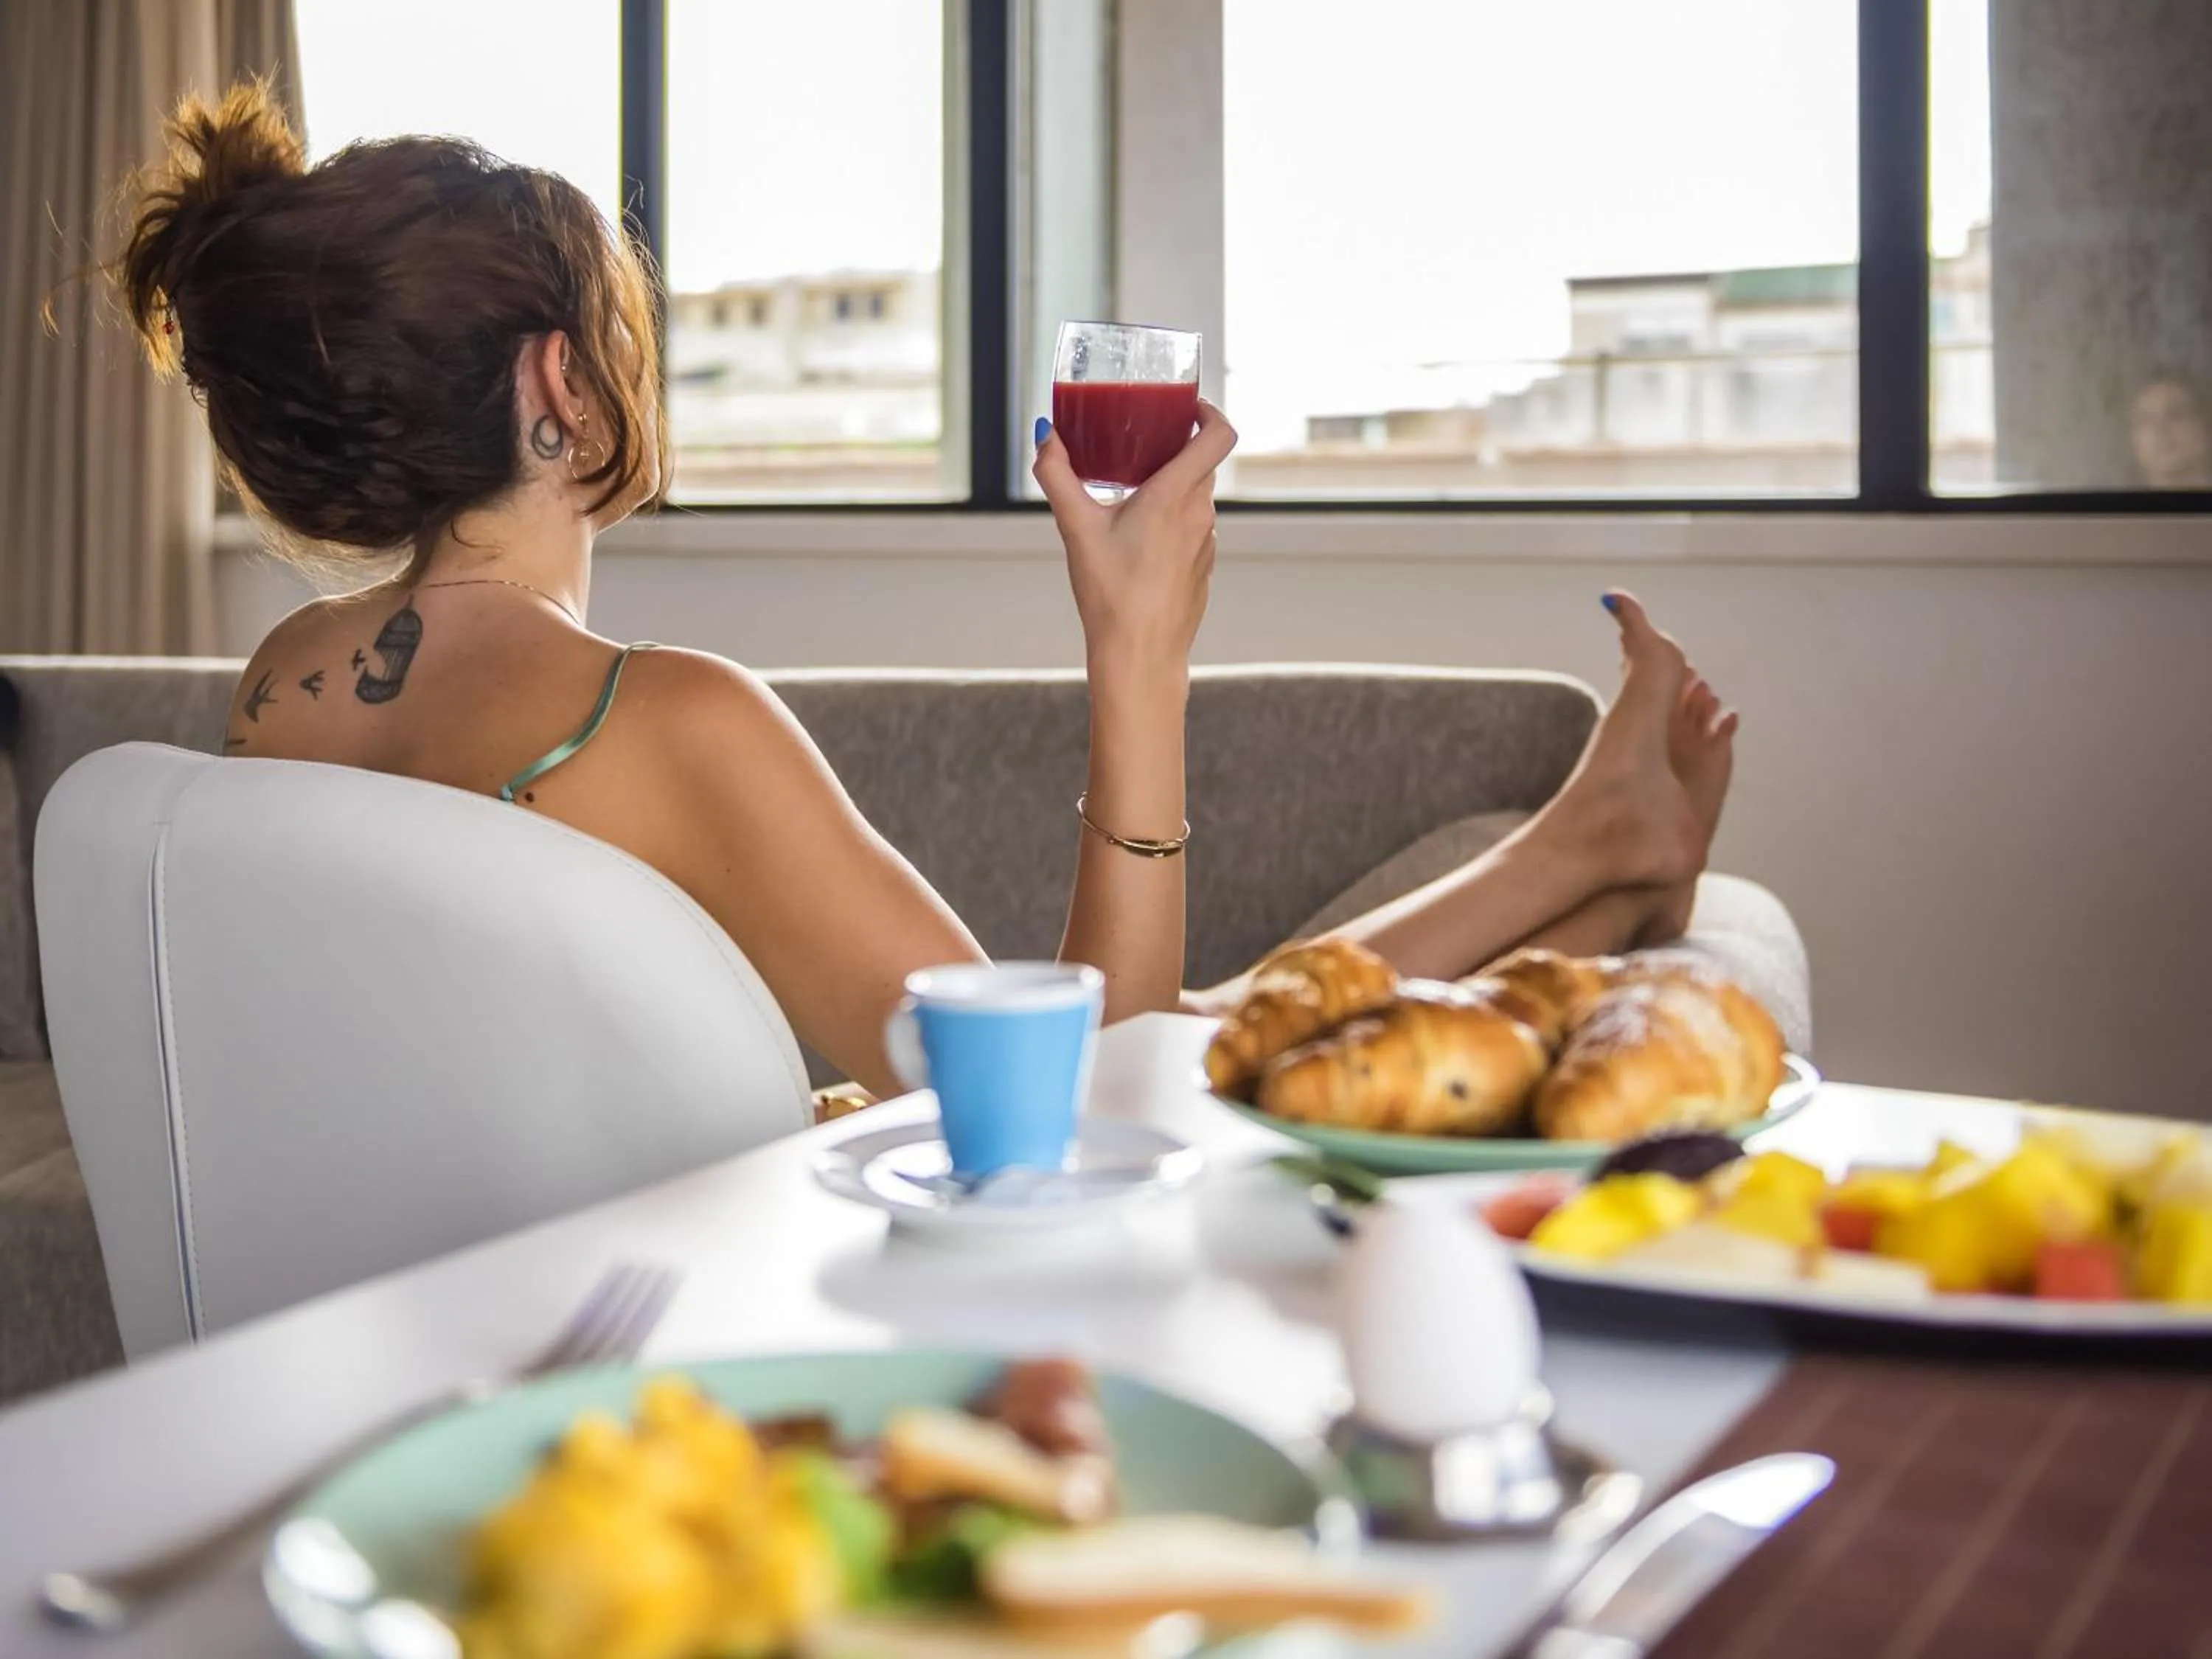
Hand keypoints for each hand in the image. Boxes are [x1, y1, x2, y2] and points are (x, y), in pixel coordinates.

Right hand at [1034, 398, 1236, 672]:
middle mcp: (1200, 515)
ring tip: (1137, 489)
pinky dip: (1175, 520)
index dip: (1209, 411)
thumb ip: (1057, 477)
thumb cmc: (1111, 595)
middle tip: (1145, 442)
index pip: (1218, 435)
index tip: (1187, 407)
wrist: (1140, 657)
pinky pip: (1194, 529)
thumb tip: (1045, 438)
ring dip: (1175, 486)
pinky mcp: (1202, 569)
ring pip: (1199, 497)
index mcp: (1176, 496)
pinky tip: (1142, 537)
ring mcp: (1206, 544)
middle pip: (1203, 463)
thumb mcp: (1076, 529)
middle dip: (1178, 447)